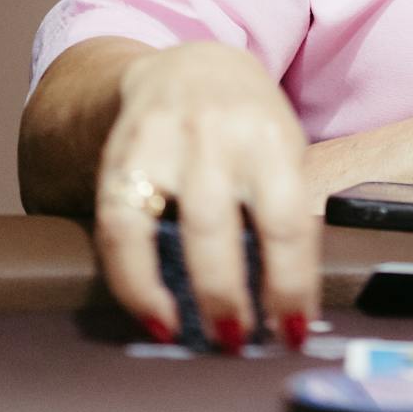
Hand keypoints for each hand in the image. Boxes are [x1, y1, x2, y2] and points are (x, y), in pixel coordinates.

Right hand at [93, 42, 315, 351]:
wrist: (189, 68)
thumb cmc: (249, 126)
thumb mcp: (283, 150)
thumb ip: (286, 211)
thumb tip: (295, 302)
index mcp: (270, 138)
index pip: (286, 221)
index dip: (290, 284)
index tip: (294, 331)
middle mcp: (216, 137)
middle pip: (218, 227)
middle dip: (227, 295)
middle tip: (237, 342)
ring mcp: (163, 145)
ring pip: (158, 227)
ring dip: (171, 292)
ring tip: (189, 335)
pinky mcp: (120, 160)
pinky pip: (117, 231)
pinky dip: (132, 281)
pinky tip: (152, 313)